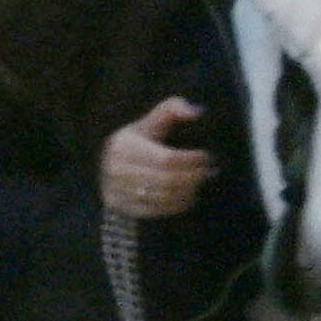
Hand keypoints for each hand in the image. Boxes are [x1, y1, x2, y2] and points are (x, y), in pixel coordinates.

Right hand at [100, 94, 212, 220]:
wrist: (111, 165)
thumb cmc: (139, 140)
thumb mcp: (151, 120)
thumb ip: (173, 109)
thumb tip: (195, 112)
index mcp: (125, 146)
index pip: (165, 159)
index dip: (190, 160)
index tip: (207, 157)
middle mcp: (117, 170)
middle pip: (166, 180)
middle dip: (193, 177)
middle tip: (209, 171)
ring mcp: (118, 191)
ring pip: (163, 197)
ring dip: (189, 191)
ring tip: (201, 181)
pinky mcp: (124, 207)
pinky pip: (157, 211)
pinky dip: (178, 205)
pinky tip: (190, 195)